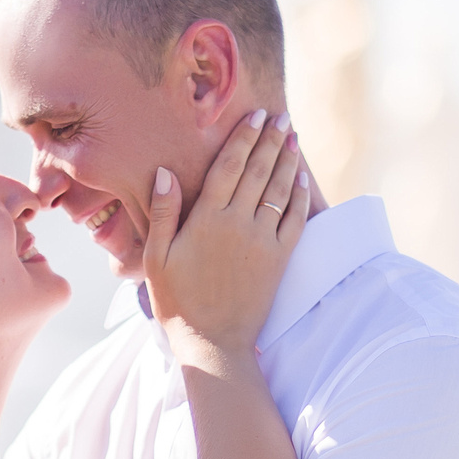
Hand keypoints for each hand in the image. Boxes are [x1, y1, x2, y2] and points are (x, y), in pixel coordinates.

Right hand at [143, 110, 305, 359]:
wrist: (213, 343)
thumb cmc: (177, 302)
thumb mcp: (157, 258)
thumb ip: (163, 213)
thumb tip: (165, 172)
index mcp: (207, 219)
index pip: (230, 166)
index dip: (244, 137)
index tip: (256, 115)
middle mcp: (239, 224)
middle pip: (259, 170)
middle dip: (271, 140)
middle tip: (282, 116)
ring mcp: (263, 241)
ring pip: (279, 189)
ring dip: (288, 160)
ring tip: (294, 137)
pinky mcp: (280, 259)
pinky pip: (295, 219)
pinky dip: (300, 195)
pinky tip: (301, 178)